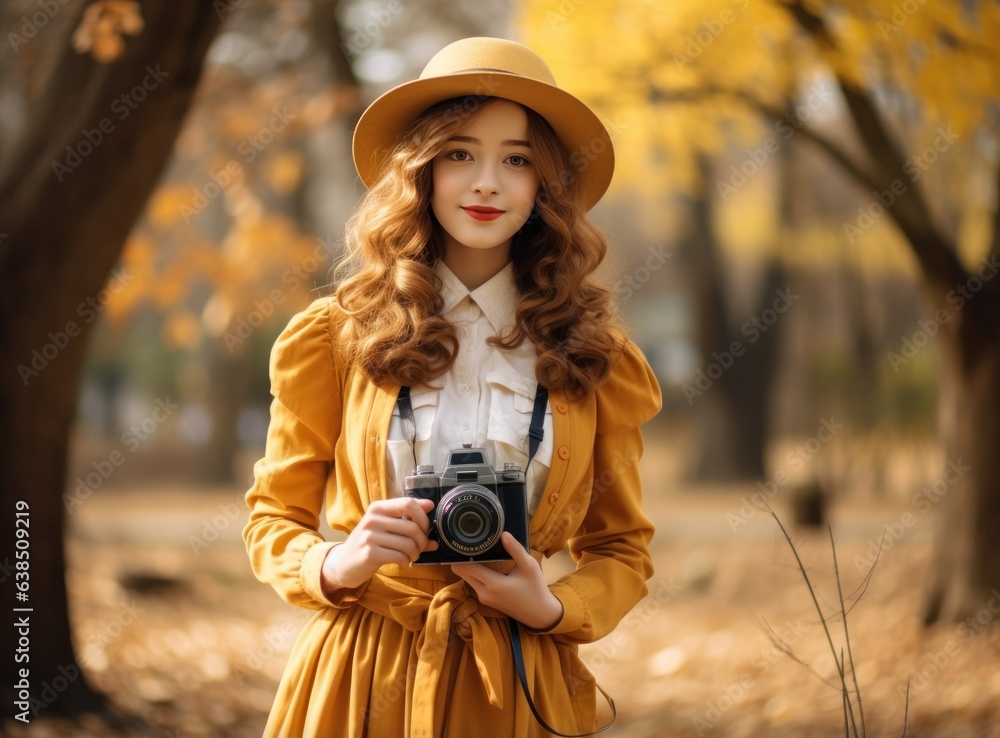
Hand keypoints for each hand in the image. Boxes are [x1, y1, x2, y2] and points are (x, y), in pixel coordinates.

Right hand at [321, 497, 438, 590]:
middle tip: (420, 547)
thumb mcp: (385, 525)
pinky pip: (400, 557)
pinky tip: (402, 562)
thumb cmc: (369, 542)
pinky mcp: (369, 554)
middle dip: (423, 540)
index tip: (426, 528)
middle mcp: (372, 519)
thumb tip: (431, 506)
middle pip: (412, 527)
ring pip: (408, 544)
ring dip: (415, 553)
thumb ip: (407, 516)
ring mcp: (369, 536)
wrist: (343, 563)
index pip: (408, 503)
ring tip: (411, 556)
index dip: (423, 517)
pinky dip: (406, 561)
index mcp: (378, 508)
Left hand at [452, 532, 562, 630]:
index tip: (463, 541)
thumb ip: (515, 549)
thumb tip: (503, 534)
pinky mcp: (486, 601)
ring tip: (476, 551)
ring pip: (466, 578)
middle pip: (460, 573)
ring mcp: (483, 598)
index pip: (464, 568)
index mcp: (492, 584)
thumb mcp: (529, 566)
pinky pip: (473, 584)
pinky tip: (483, 564)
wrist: (540, 614)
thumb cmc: (535, 589)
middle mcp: (483, 592)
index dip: (460, 554)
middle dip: (462, 558)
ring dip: (468, 566)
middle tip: (469, 544)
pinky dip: (474, 574)